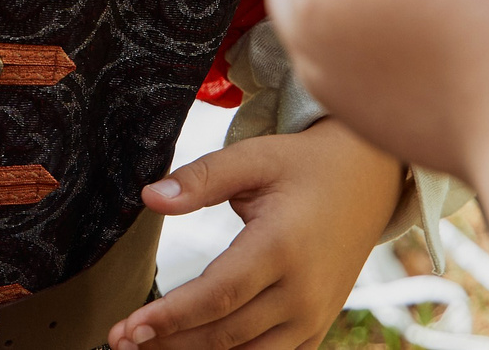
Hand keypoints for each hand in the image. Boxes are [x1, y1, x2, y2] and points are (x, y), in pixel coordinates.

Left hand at [107, 120, 402, 349]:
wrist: (369, 181)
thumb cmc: (304, 165)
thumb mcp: (255, 158)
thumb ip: (201, 177)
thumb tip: (148, 197)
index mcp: (282, 247)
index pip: (218, 295)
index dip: (170, 317)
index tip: (127, 329)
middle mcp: (302, 291)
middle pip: (225, 333)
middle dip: (169, 342)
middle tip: (119, 342)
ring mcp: (313, 316)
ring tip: (147, 349)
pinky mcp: (316, 327)